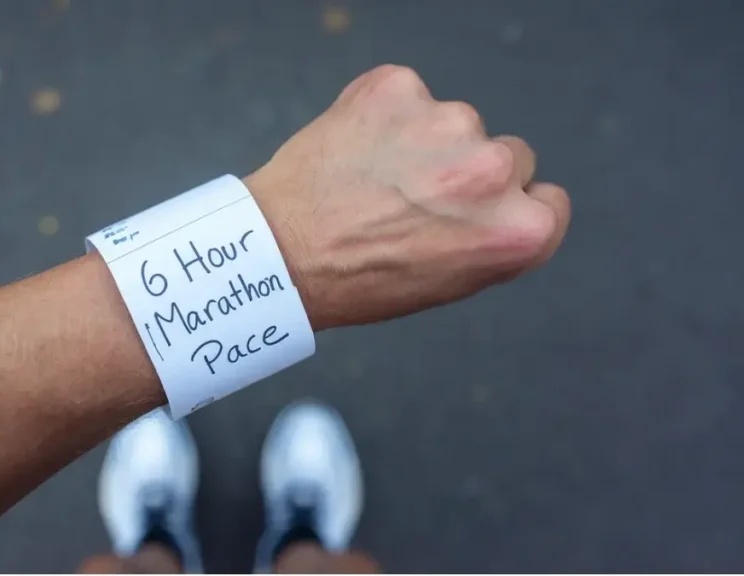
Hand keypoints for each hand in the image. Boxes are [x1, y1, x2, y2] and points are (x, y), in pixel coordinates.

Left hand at [246, 65, 570, 329]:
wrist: (279, 252)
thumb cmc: (359, 279)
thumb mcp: (451, 281)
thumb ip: (493, 234)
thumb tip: (507, 197)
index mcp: (519, 230)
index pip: (547, 198)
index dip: (506, 210)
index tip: (470, 218)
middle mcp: (494, 170)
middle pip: (509, 156)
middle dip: (468, 174)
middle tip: (412, 202)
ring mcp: (446, 122)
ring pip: (456, 124)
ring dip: (425, 143)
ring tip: (374, 180)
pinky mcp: (398, 88)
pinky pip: (407, 96)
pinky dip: (384, 116)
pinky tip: (355, 151)